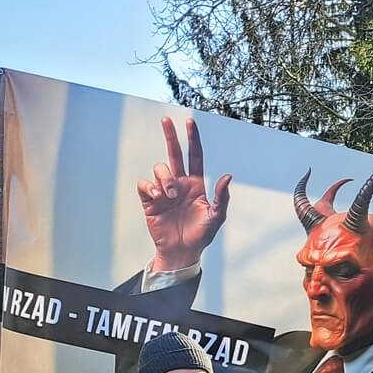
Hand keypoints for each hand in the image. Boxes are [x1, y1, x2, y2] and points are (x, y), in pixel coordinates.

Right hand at [139, 117, 231, 272]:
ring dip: (165, 178)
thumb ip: (222, 198)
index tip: (189, 122)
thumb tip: (227, 177)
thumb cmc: (200, 235)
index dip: (192, 139)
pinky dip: (151, 187)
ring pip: (160, 169)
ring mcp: (163, 191)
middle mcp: (179, 184)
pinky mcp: (150, 200)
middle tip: (166, 120)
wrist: (181, 252)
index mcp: (195, 184)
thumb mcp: (216, 217)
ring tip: (170, 195)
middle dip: (170, 136)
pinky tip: (158, 197)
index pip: (194, 156)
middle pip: (174, 154)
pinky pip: (145, 184)